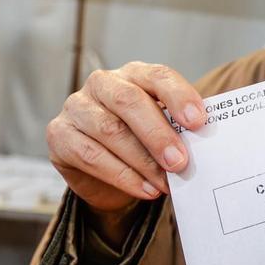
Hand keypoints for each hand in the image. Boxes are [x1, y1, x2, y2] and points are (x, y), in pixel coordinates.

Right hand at [46, 62, 206, 218]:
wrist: (110, 174)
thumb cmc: (143, 144)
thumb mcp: (165, 131)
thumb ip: (180, 130)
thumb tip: (206, 142)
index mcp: (134, 74)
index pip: (158, 76)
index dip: (179, 96)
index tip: (199, 122)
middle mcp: (102, 83)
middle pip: (129, 102)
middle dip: (158, 134)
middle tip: (180, 162)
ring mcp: (76, 107)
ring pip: (109, 131)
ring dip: (142, 161)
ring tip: (165, 183)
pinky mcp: (59, 135)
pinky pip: (90, 155)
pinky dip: (122, 176)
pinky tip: (145, 189)